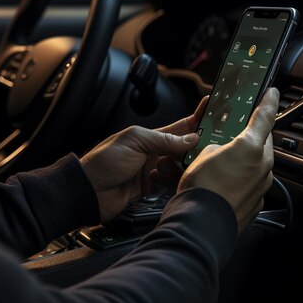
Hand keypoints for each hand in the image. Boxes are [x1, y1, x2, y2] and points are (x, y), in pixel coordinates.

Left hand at [80, 97, 207, 221]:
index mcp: (150, 136)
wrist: (88, 191)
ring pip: (180, 169)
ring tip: (169, 171)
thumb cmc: (103, 162)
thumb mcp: (134, 142)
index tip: (214, 111)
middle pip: (185, 149)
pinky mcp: (151, 189)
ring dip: (180, 170)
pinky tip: (168, 184)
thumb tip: (190, 139)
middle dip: (195, 150)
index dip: (198, 118)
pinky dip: (173, 184)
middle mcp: (154, 152)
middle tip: (207, 151)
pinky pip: (171, 185)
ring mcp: (153, 171)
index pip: (181, 126)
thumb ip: (163, 140)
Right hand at [178, 88, 279, 229]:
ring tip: (220, 165)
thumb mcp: (201, 154)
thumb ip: (216, 146)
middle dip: (249, 136)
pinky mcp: (256, 203)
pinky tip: (222, 185)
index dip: (268, 101)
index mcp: (251, 147)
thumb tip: (219, 152)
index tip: (272, 93)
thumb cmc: (201, 189)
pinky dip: (240, 181)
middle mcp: (263, 166)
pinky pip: (250, 185)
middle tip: (234, 134)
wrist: (202, 225)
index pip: (265, 116)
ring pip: (256, 165)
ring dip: (243, 161)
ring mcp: (261, 187)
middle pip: (261, 142)